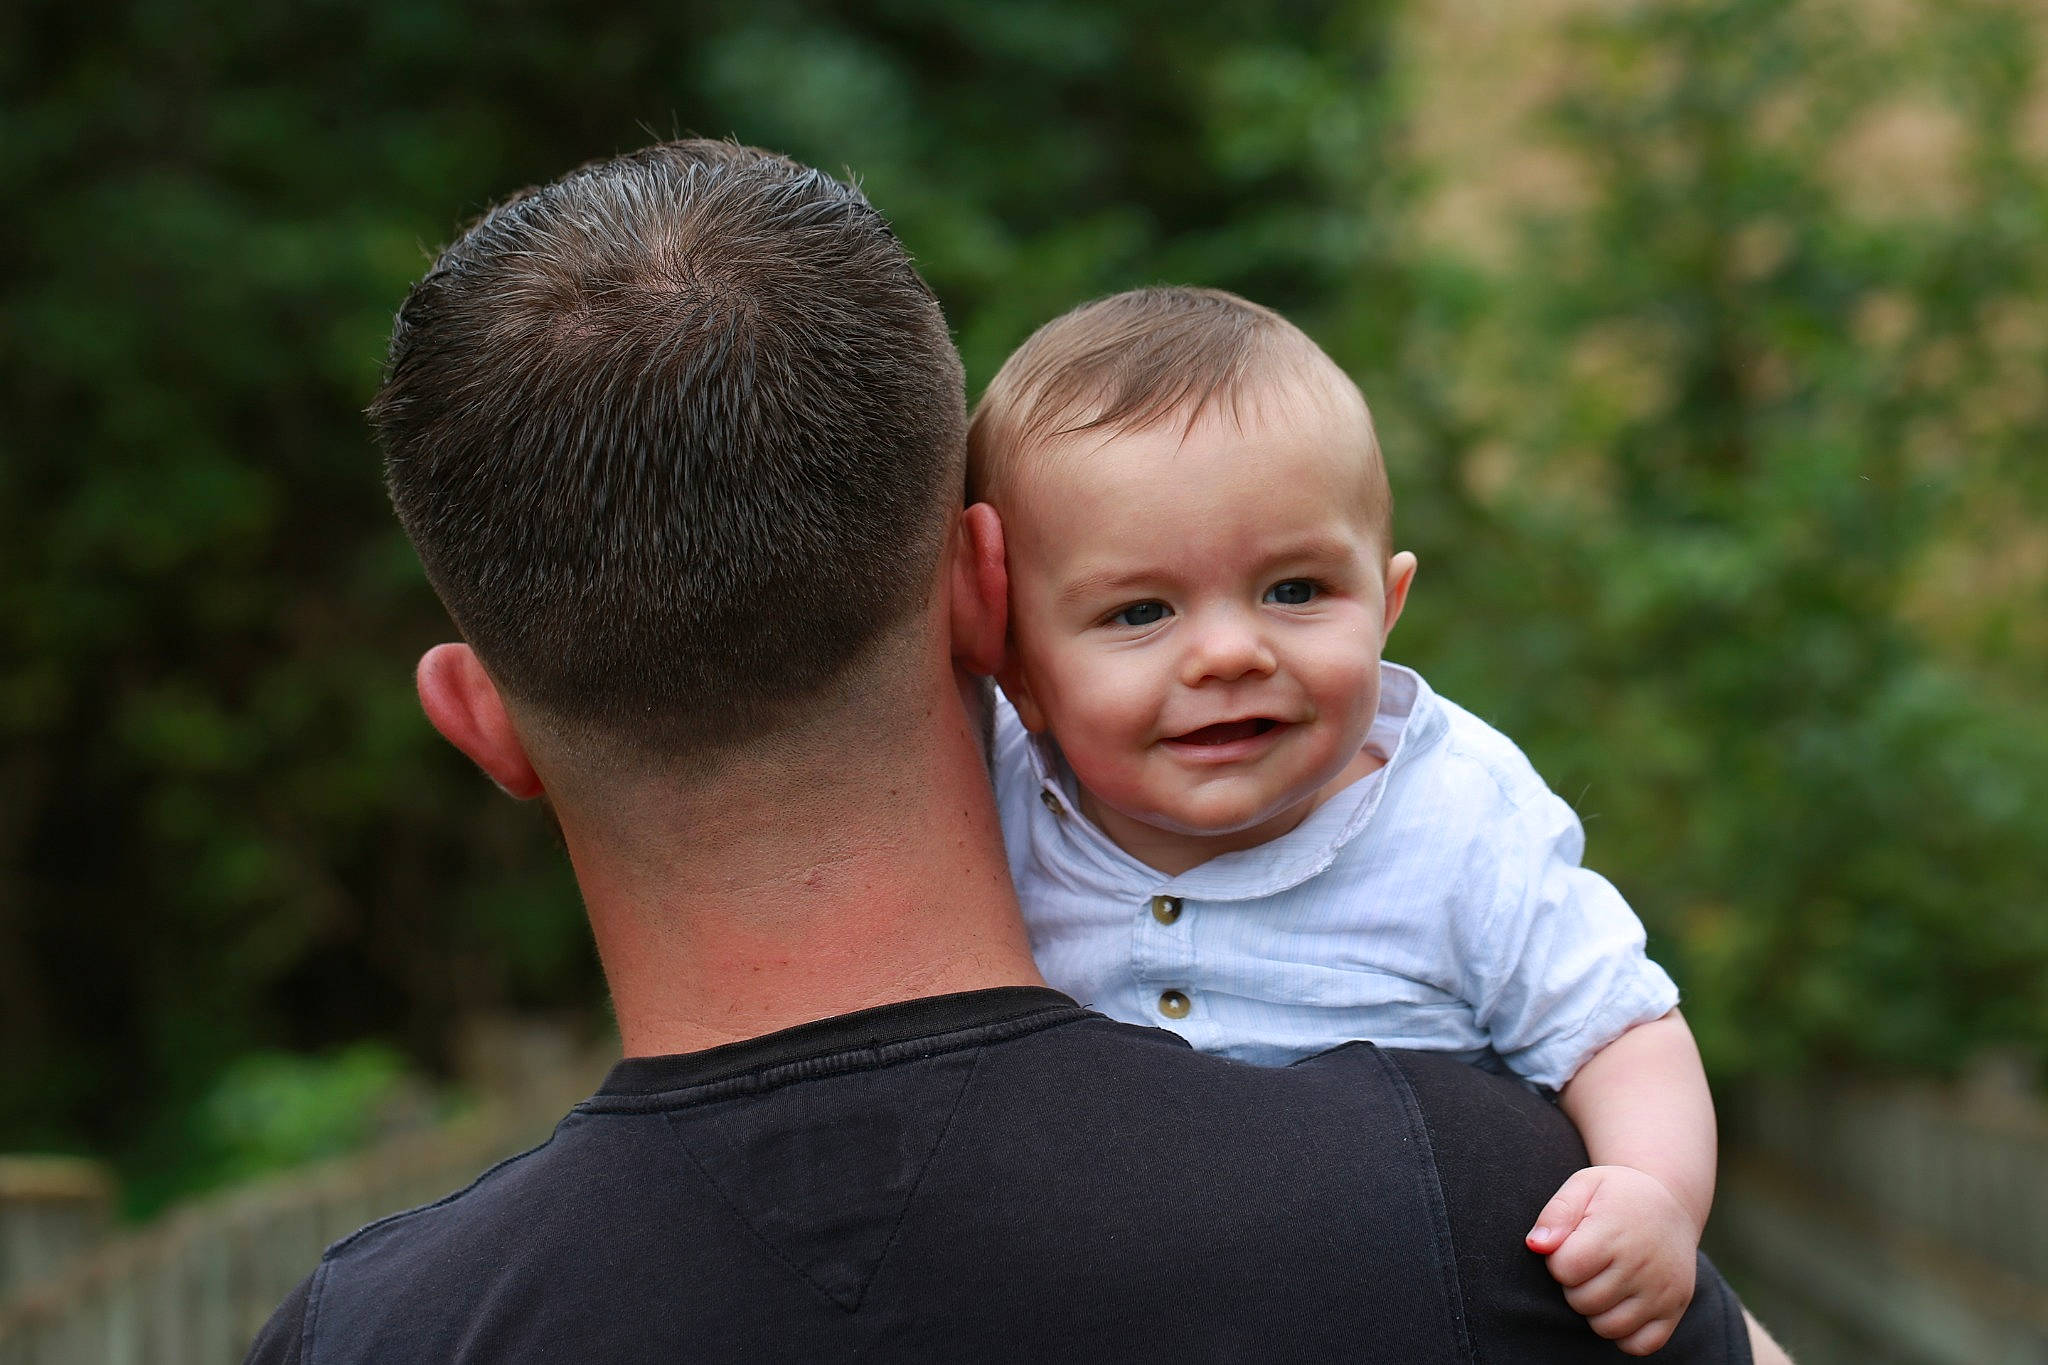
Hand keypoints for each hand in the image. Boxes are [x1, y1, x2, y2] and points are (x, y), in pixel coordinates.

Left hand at [1525, 1164, 1699, 1355]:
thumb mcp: (1584, 1185)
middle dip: (1574, 1286)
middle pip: (1582, 1301)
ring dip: (1595, 1311)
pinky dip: (1624, 1334)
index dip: (1558, 1261)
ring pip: (1607, 1327)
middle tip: (1588, 1265)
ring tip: (1602, 1283)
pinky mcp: (1675, 1309)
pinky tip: (1620, 1306)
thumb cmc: (1617, 1195)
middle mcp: (1642, 1265)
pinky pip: (1640, 1345)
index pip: (1564, 1269)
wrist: (1671, 1203)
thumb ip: (1556, 1213)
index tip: (1572, 1246)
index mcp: (1614, 1233)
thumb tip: (1536, 1245)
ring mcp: (1662, 1291)